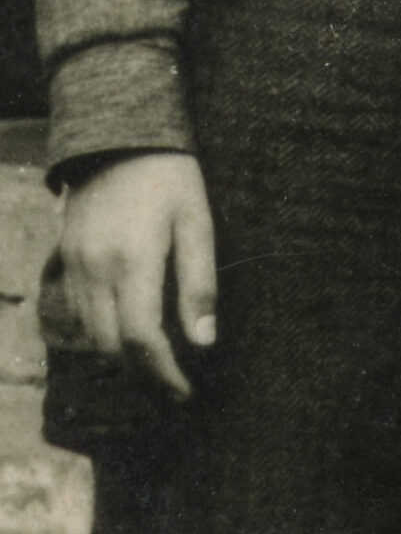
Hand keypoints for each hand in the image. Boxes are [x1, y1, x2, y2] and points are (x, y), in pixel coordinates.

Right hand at [59, 152, 216, 399]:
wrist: (117, 139)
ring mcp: (74, 268)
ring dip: (119, 360)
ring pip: (89, 336)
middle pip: (110, 347)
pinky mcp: (64, 262)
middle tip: (175, 392)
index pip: (140, 338)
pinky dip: (99, 335)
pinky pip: (77, 315)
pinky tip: (125, 339)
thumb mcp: (198, 221)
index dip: (163, 374)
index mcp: (133, 261)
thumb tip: (204, 341)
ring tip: (156, 372)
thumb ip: (199, 283)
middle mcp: (95, 272)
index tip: (186, 393)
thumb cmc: (170, 178)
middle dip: (142, 376)